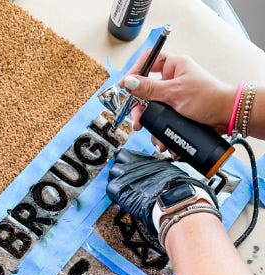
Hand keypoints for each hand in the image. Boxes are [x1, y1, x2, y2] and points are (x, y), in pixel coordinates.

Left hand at [106, 149, 189, 236]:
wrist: (171, 198)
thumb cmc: (172, 184)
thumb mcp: (164, 167)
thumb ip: (151, 166)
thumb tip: (152, 169)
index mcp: (137, 158)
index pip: (120, 154)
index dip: (122, 162)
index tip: (124, 166)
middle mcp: (127, 165)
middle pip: (115, 166)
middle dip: (120, 173)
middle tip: (127, 182)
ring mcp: (121, 177)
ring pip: (112, 177)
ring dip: (117, 183)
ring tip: (127, 191)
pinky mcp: (117, 190)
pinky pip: (110, 190)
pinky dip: (116, 195)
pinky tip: (124, 198)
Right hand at [119, 51, 235, 150]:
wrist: (227, 116)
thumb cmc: (208, 98)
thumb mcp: (174, 92)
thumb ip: (149, 88)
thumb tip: (129, 82)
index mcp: (173, 65)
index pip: (148, 60)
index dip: (134, 71)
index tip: (125, 85)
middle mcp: (171, 78)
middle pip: (145, 88)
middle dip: (139, 105)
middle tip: (136, 116)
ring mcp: (173, 95)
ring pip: (151, 105)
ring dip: (147, 119)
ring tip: (147, 130)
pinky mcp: (175, 109)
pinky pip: (160, 116)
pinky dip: (158, 127)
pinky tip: (159, 136)